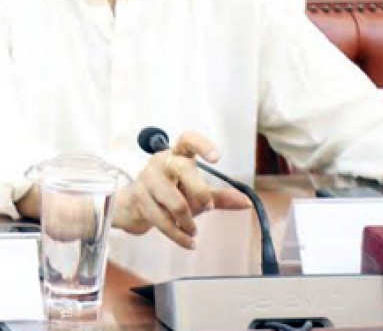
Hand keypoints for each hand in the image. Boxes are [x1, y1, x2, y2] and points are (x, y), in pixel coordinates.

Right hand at [112, 131, 250, 248]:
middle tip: (209, 208)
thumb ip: (220, 197)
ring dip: (188, 221)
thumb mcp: (196, 194)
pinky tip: (188, 242)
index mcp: (177, 155)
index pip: (187, 139)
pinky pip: (163, 220)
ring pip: (174, 202)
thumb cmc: (170, 195)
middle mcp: (160, 162)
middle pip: (182, 169)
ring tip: (193, 231)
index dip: (202, 145)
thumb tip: (247, 203)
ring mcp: (147, 179)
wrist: (134, 207)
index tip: (217, 158)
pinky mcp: (139, 198)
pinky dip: (179, 235)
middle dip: (200, 192)